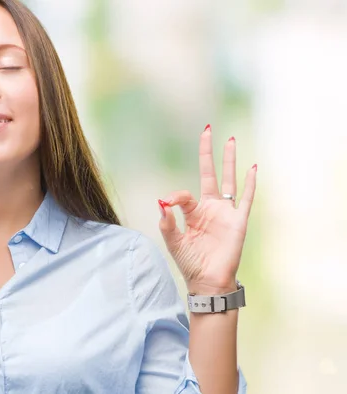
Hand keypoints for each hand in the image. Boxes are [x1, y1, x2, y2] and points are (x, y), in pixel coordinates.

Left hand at [157, 124, 256, 294]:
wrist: (208, 281)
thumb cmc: (190, 263)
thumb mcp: (173, 242)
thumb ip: (167, 222)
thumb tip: (161, 201)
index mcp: (193, 212)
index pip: (184, 194)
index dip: (175, 196)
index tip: (169, 203)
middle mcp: (210, 208)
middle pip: (209, 174)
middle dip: (208, 154)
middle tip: (208, 130)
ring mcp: (225, 212)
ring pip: (229, 180)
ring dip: (230, 161)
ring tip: (231, 140)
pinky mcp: (238, 220)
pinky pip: (245, 199)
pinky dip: (249, 184)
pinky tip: (252, 168)